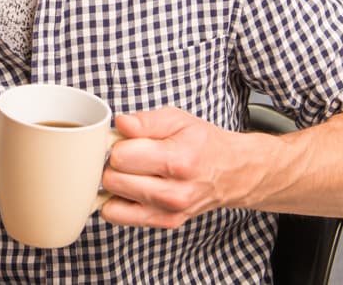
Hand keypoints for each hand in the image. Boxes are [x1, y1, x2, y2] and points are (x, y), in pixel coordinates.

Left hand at [99, 107, 261, 230]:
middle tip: (129, 155)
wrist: (232, 172)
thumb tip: (121, 124)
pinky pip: (118, 216)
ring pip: (111, 201)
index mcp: (177, 161)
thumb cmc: (203, 143)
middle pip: (112, 180)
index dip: (117, 144)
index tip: (125, 141)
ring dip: (115, 184)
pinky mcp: (164, 223)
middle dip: (114, 164)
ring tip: (131, 171)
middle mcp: (173, 193)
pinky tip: (129, 189)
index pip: (121, 157)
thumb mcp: (177, 119)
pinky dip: (117, 202)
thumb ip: (146, 121)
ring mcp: (168, 212)